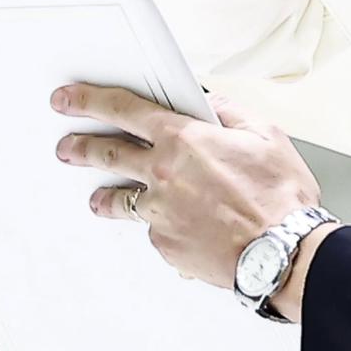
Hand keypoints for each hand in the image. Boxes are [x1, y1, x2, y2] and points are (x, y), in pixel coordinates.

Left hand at [52, 84, 323, 292]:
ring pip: (119, 199)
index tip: (69, 99)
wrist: (283, 252)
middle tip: (67, 146)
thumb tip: (213, 104)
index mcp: (183, 139)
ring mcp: (160, 213)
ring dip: (105, 196)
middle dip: (80, 147)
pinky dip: (157, 225)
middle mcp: (163, 174)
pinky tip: (168, 227)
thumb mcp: (265, 134)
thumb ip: (231, 112)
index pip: (124, 109)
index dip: (90, 100)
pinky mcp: (165, 245)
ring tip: (98, 199)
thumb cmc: (279, 198)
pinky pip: (152, 230)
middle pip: (107, 154)